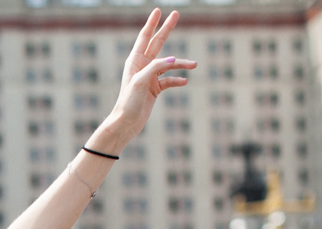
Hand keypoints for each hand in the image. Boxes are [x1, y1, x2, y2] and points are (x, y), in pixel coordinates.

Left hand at [96, 9, 196, 149]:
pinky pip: (168, 81)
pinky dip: (176, 80)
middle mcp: (141, 66)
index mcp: (134, 61)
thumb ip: (156, 68)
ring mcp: (148, 77)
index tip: (158, 10)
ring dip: (181, 65)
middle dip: (166, 29)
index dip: (152, 23)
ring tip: (195, 65)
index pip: (144, 37)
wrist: (126, 123)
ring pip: (168, 65)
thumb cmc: (129, 102)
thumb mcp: (141, 82)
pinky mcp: (154, 89)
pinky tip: (184, 82)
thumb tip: (174, 59)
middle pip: (157, 43)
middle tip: (176, 14)